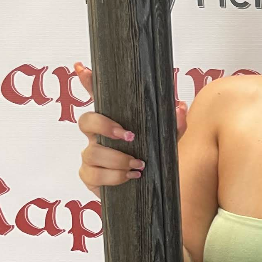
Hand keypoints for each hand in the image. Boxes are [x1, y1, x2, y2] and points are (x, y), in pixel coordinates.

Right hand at [73, 62, 187, 197]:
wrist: (153, 193)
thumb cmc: (154, 161)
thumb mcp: (167, 142)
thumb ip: (174, 125)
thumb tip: (178, 107)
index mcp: (115, 123)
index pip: (99, 99)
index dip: (88, 83)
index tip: (82, 69)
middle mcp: (98, 136)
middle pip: (85, 121)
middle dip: (105, 126)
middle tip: (129, 136)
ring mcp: (91, 156)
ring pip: (91, 152)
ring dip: (117, 159)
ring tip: (138, 164)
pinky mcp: (90, 176)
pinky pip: (93, 174)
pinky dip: (113, 176)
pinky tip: (129, 176)